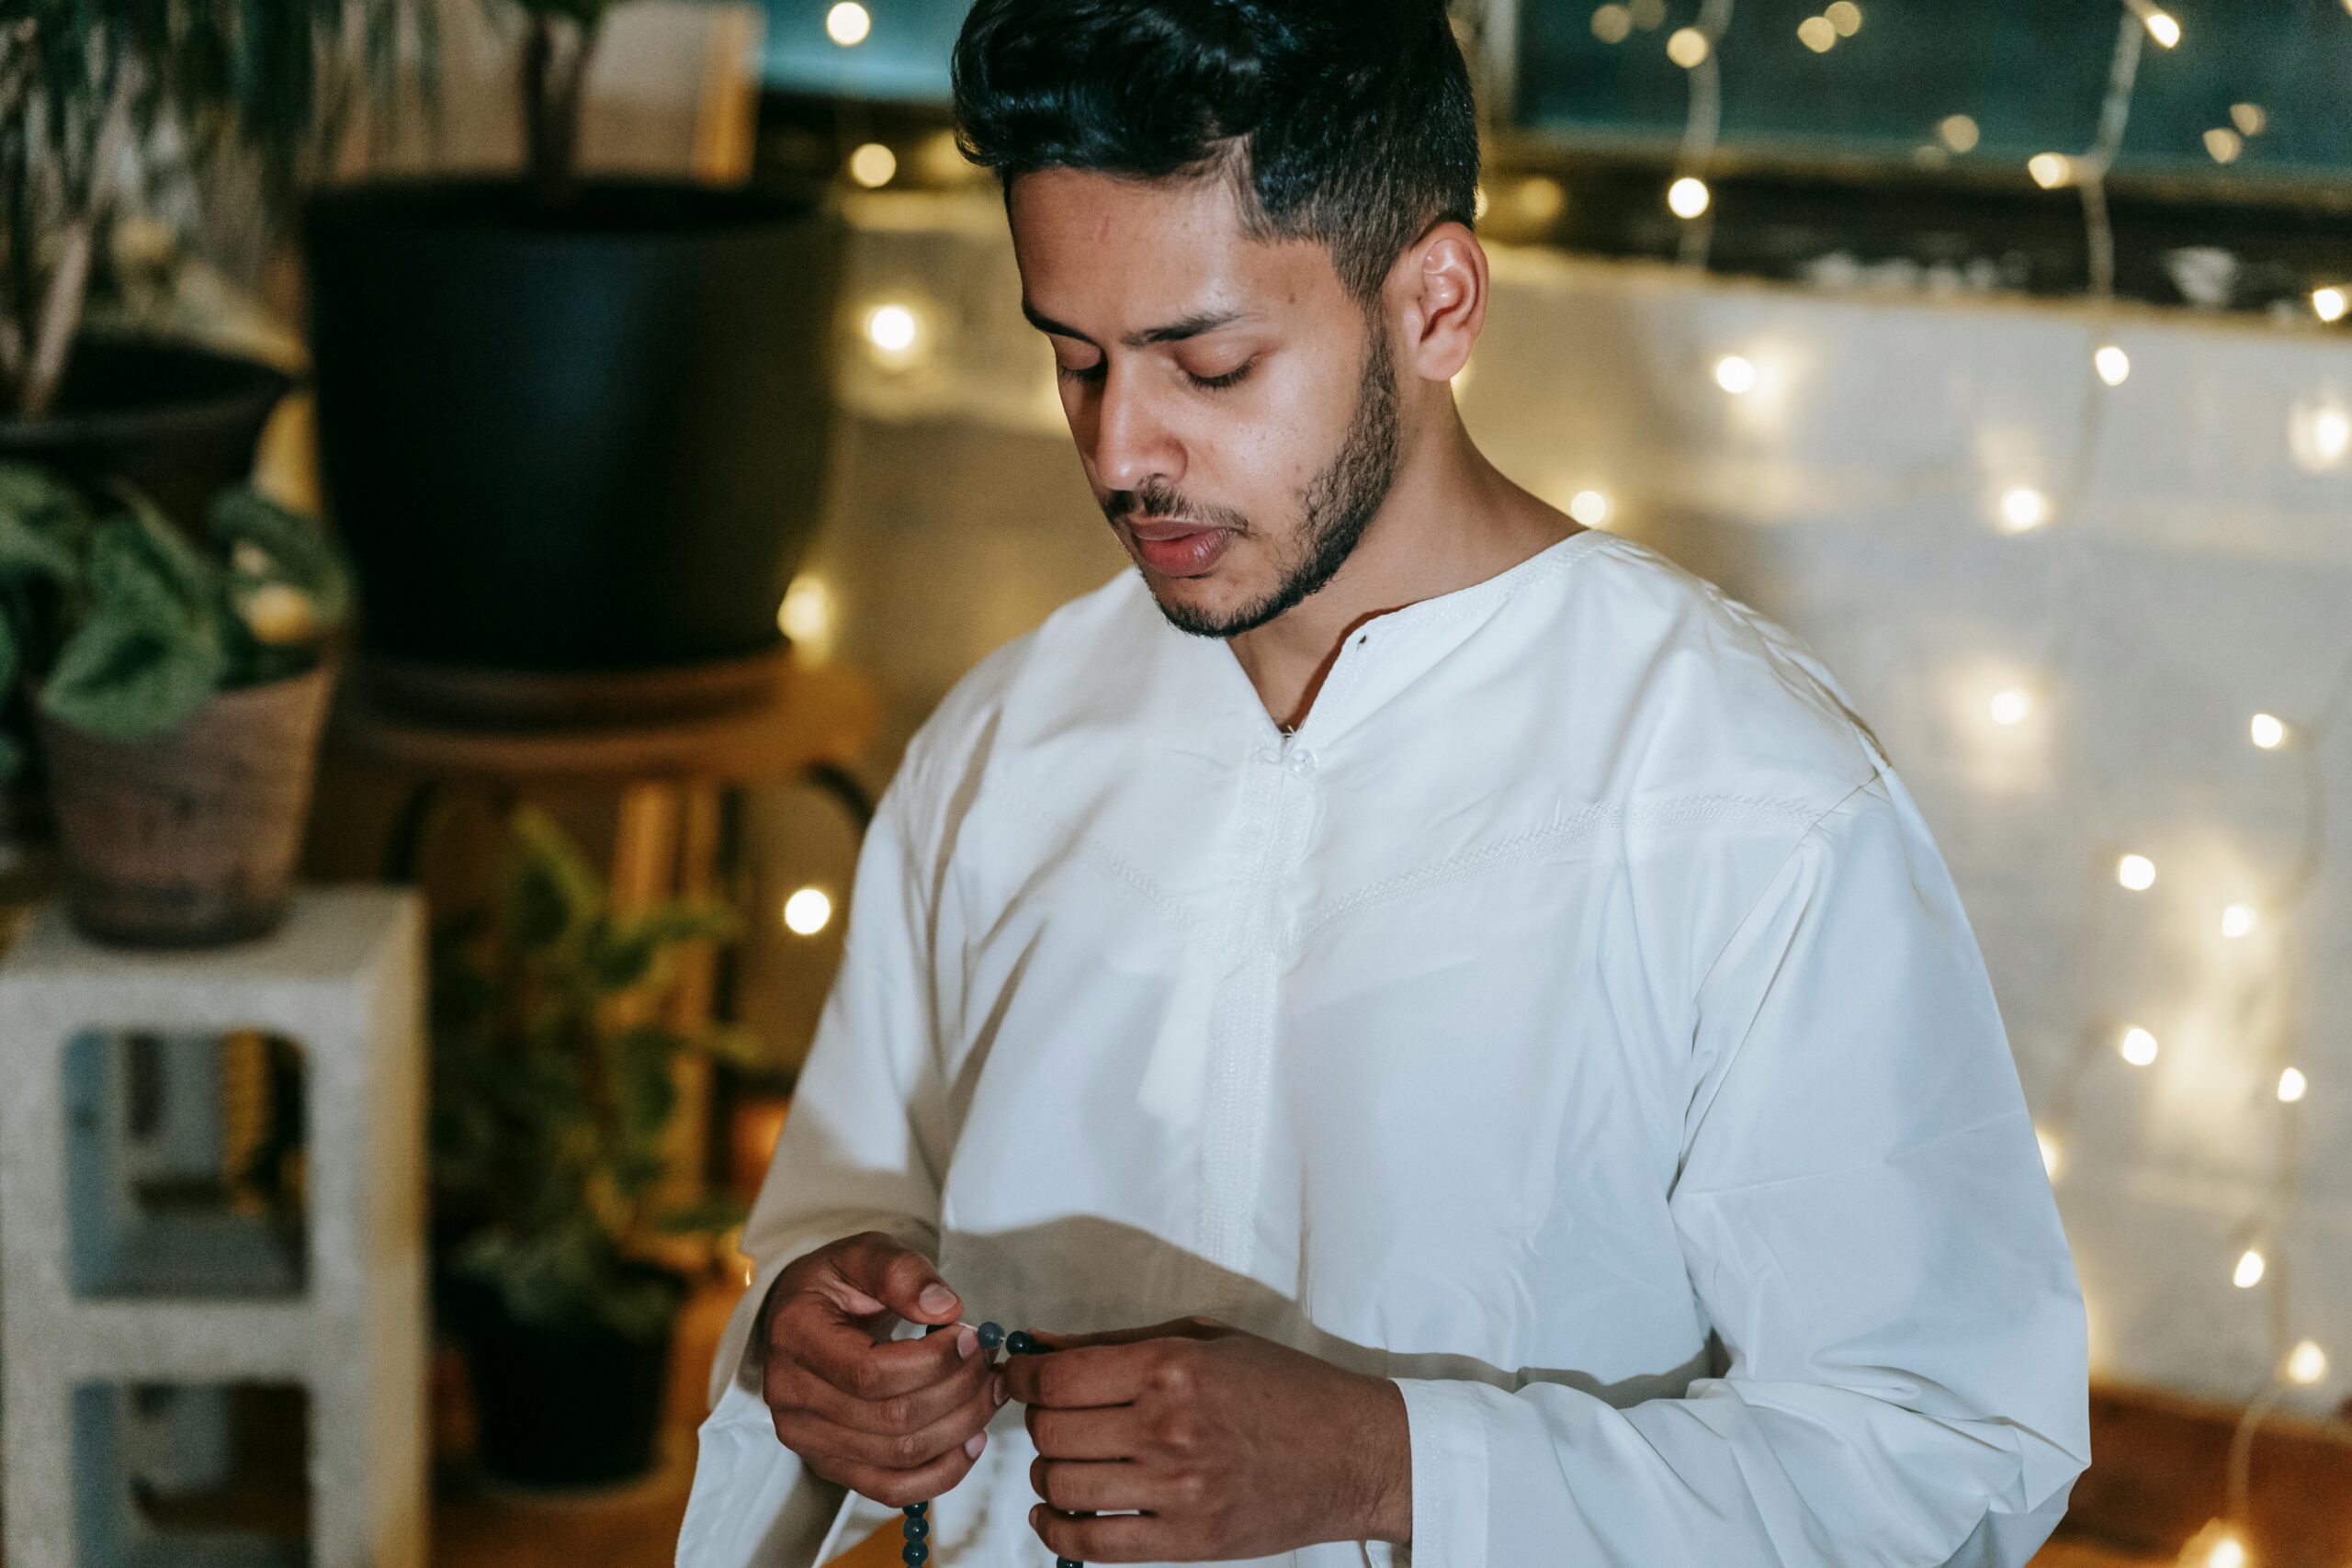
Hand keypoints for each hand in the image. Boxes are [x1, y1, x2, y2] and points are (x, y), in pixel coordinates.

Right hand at [759, 1230, 1009, 1506]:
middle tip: (991, 1362)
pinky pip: (892, 1489)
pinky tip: (971, 1439)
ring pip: (900, 1457)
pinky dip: (942, 1472)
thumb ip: (903, 1272)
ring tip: (989, 1390)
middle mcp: (791, 1397)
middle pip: (893, 1420)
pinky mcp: (830, 1464)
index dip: (935, 1361)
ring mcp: (807, 1438)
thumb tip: (947, 1309)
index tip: (974, 1336)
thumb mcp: (865, 1252)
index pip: (872, 1372)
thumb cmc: (839, 1282)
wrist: (808, 1315)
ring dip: (961, 1426)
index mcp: (796, 1336)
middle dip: (959, 1391)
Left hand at [1004, 1314, 1411, 1561]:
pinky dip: (1057, 1532)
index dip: (1023, 1377)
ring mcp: (1178, 1490)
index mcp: (1174, 1367)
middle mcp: (1170, 1427)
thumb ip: (1120, 1344)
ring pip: (1063, 1486)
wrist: (1354, 1452)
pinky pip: (1093, 1544)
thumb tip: (1041, 1347)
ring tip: (1062, 1464)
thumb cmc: (1284, 1387)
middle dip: (1039, 1423)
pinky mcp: (1188, 1541)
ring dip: (1046, 1475)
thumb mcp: (1207, 1342)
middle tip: (1053, 1419)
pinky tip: (1055, 1517)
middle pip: (1054, 1431)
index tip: (1019, 1378)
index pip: (1059, 1379)